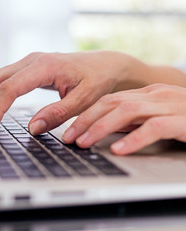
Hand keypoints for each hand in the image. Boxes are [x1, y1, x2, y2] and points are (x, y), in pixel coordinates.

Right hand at [0, 51, 134, 133]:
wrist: (105, 66)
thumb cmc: (98, 81)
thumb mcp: (84, 100)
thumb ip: (58, 114)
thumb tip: (33, 128)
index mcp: (44, 66)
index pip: (10, 88)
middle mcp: (32, 60)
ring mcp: (29, 62)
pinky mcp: (29, 68)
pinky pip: (3, 79)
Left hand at [62, 84, 185, 154]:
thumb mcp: (155, 118)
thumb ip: (132, 120)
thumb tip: (102, 130)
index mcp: (147, 93)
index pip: (108, 100)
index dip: (85, 114)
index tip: (68, 130)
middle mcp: (156, 95)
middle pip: (112, 103)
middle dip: (86, 120)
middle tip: (69, 137)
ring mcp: (171, 104)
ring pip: (128, 111)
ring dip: (102, 127)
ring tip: (85, 142)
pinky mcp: (185, 120)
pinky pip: (155, 127)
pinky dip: (135, 138)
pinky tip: (119, 150)